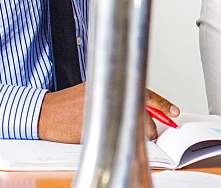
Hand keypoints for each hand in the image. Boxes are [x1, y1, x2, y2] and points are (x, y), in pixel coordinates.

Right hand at [38, 85, 178, 142]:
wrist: (46, 113)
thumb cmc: (69, 103)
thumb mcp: (95, 89)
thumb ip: (117, 92)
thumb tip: (140, 107)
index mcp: (112, 82)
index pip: (144, 92)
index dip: (161, 103)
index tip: (174, 111)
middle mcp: (109, 94)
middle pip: (141, 108)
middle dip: (153, 122)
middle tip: (158, 131)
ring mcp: (102, 111)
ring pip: (131, 120)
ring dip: (140, 130)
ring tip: (146, 136)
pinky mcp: (94, 127)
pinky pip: (115, 132)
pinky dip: (122, 136)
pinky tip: (123, 138)